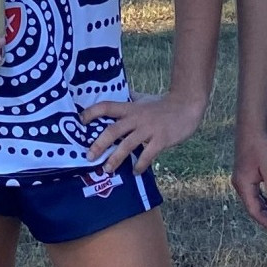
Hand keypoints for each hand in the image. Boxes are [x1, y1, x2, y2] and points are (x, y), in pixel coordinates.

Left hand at [81, 89, 205, 175]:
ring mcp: (148, 129)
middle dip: (99, 144)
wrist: (187, 105)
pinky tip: (135, 171)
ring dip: (115, 159)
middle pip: (113, 130)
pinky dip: (140, 165)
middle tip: (89, 156)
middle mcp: (137, 118)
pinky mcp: (161, 140)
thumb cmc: (163, 103)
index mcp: (130, 108)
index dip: (92, 112)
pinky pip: (147, 155)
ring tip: (107, 169)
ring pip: (127, 145)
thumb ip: (130, 98)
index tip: (79, 121)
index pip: (106, 106)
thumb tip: (119, 94)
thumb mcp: (144, 98)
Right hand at [230, 125, 266, 233]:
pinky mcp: (246, 175)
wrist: (251, 128)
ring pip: (255, 201)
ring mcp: (242, 180)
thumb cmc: (260, 147)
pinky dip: (266, 199)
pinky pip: (256, 192)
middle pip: (254, 208)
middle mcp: (240, 185)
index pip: (254, 211)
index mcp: (243, 186)